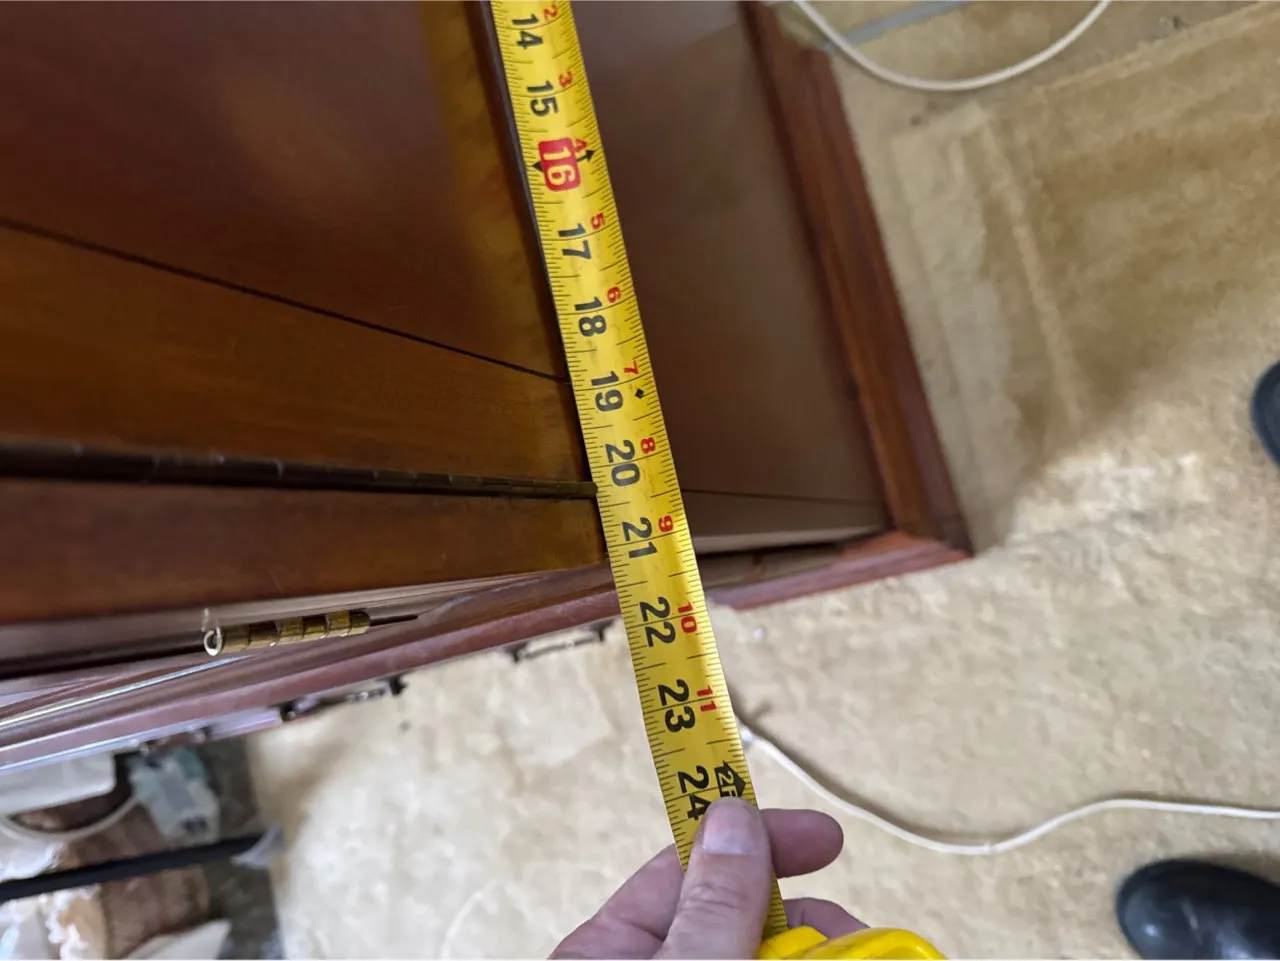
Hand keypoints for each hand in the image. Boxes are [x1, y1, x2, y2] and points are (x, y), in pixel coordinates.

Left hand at [552, 798, 862, 958]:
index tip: (825, 837)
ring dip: (814, 953)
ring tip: (862, 956)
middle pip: (738, 918)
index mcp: (610, 951)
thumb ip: (713, 906)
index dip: (758, 840)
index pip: (687, 866)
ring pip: (760, 954)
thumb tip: (732, 816)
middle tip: (858, 937)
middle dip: (804, 921)